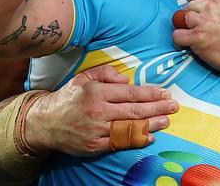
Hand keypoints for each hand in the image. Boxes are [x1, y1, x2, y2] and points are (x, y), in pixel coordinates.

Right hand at [24, 64, 177, 155]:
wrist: (45, 123)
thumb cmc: (69, 97)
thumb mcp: (84, 77)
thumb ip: (106, 73)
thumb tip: (125, 79)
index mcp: (97, 92)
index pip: (130, 93)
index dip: (150, 93)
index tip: (165, 93)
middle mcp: (98, 111)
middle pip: (134, 111)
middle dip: (157, 108)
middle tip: (173, 106)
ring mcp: (97, 131)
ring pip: (130, 128)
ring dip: (151, 125)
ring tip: (166, 121)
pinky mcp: (95, 146)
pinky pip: (120, 143)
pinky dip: (136, 140)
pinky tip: (149, 136)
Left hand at [172, 0, 219, 74]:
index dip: (197, 5)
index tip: (207, 15)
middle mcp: (210, 4)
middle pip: (186, 6)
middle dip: (193, 17)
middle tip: (208, 27)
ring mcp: (203, 21)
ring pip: (181, 20)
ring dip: (188, 29)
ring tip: (203, 36)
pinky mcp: (197, 37)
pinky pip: (177, 35)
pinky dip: (181, 42)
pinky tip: (192, 44)